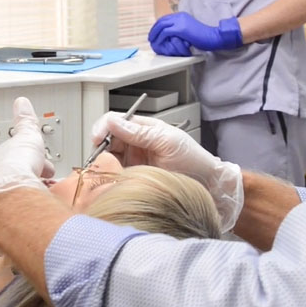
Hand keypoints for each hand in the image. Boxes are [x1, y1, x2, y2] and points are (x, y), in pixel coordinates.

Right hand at [89, 112, 243, 230]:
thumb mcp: (167, 142)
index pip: (114, 121)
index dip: (102, 128)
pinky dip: (108, 176)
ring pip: (107, 158)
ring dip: (102, 163)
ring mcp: (133, 161)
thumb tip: (112, 121)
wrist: (208, 185)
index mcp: (143, 128)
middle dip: (99, 147)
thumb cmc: (193, 160)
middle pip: (106, 139)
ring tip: (102, 170)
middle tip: (97, 159)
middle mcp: (135, 143)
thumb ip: (138, 133)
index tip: (98, 139)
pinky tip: (109, 179)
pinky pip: (114, 175)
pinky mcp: (133, 178)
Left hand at [149, 13, 242, 52]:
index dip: (158, 25)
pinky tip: (158, 43)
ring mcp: (180, 21)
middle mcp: (180, 16)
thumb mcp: (189, 29)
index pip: (165, 18)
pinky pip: (165, 32)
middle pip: (161, 21)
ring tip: (152, 41)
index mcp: (182, 15)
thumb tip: (172, 34)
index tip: (154, 33)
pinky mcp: (180, 29)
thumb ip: (181, 28)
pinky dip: (160, 38)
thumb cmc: (203, 36)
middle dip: (154, 29)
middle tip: (150, 38)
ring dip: (154, 34)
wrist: (213, 37)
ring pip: (161, 26)